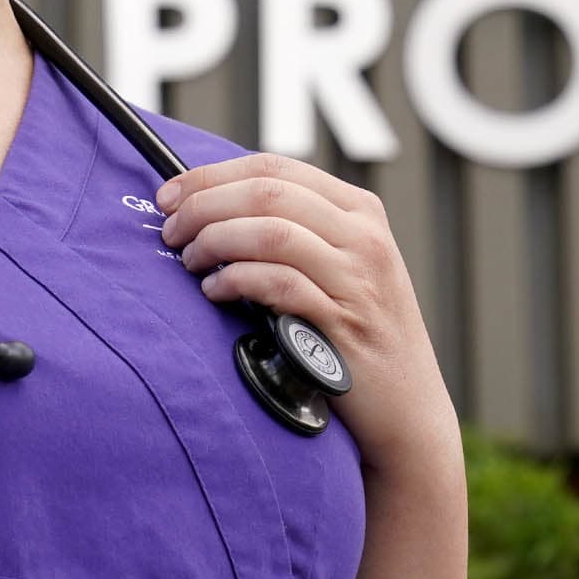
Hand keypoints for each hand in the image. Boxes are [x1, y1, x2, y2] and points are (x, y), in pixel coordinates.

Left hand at [155, 154, 453, 474]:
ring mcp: (358, 279)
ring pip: (272, 231)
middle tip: (171, 231)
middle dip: (204, 206)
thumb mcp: (343, 268)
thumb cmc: (358, 338)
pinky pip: (279, 284)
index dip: (212, 176)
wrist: (408, 410)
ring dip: (216, 241)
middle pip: (267, 193)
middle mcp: (364, 237)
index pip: (274, 167)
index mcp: (360, 211)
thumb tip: (210, 209)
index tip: (170, 195)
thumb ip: (295, 232)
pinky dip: (236, 281)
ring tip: (191, 261)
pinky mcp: (344, 323)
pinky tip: (215, 291)